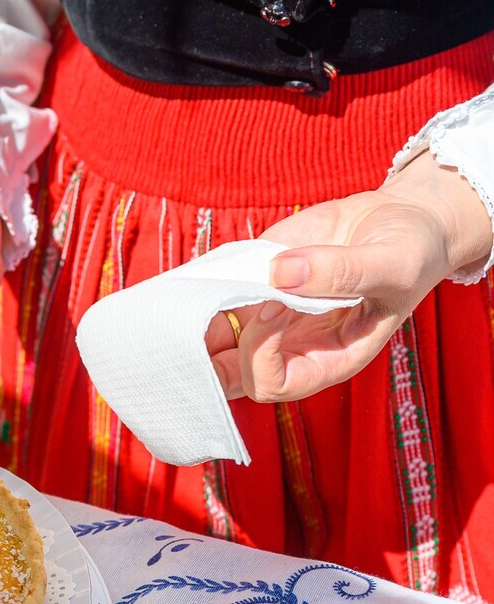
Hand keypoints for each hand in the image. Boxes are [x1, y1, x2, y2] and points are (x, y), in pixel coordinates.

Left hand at [207, 150, 492, 404]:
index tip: (276, 305)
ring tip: (198, 290)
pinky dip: (201, 286)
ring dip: (195, 322)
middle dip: (210, 353)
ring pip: (214, 342)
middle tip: (221, 303)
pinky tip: (205, 270)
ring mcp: (269, 316)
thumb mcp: (392, 263)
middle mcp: (291, 346)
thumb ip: (342, 272)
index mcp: (327, 359)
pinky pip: (215, 297)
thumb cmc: (408, 253)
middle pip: (230, 376)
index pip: (272, 383)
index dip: (261, 352)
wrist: (398, 220)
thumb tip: (279, 272)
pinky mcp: (256, 282)